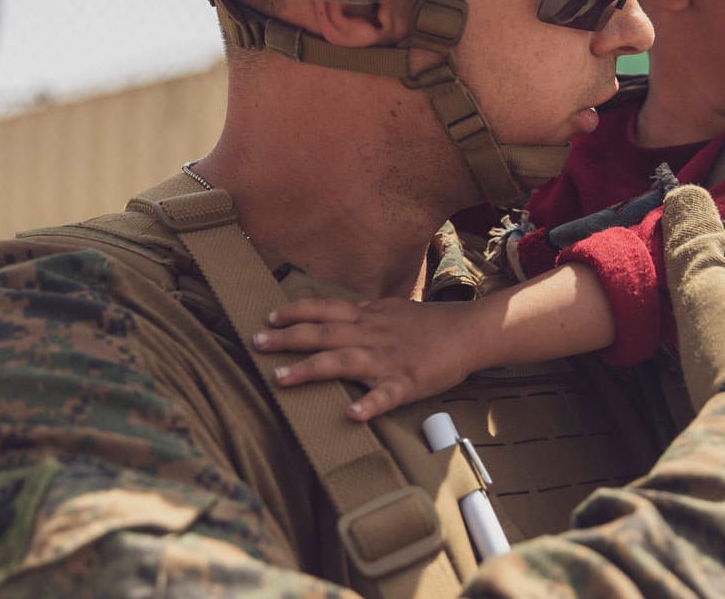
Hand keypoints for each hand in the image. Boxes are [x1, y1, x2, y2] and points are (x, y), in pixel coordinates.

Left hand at [252, 297, 477, 420]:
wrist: (468, 332)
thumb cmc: (429, 325)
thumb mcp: (391, 311)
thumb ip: (363, 315)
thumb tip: (335, 316)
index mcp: (369, 317)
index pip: (325, 310)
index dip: (296, 312)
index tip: (269, 317)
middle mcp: (372, 334)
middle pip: (324, 333)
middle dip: (288, 338)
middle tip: (256, 342)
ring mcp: (388, 359)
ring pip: (343, 361)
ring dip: (310, 369)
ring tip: (280, 379)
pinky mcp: (407, 382)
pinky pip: (386, 395)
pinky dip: (368, 405)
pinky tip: (350, 415)